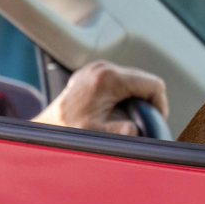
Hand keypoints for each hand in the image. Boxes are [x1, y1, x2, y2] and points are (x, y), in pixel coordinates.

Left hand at [32, 61, 167, 135]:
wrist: (44, 130)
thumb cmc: (67, 133)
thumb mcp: (98, 135)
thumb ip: (123, 133)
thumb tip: (138, 129)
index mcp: (109, 78)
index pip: (153, 85)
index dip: (160, 105)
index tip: (156, 121)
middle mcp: (103, 67)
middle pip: (144, 80)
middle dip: (148, 102)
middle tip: (143, 123)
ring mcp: (96, 68)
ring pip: (133, 79)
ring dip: (136, 98)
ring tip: (129, 118)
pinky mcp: (92, 73)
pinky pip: (120, 80)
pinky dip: (124, 95)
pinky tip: (116, 110)